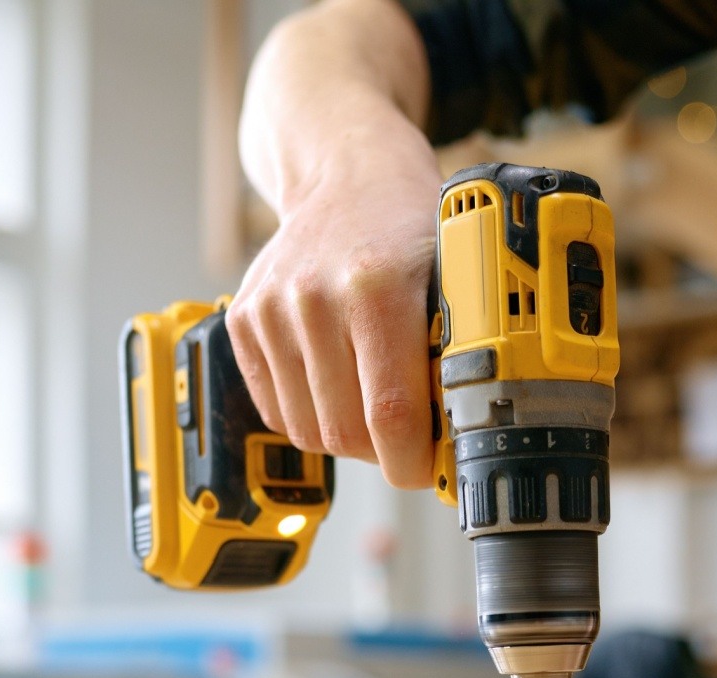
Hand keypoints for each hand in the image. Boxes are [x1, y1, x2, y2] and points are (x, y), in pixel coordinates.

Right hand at [227, 106, 439, 488]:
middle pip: (346, 433)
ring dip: (348, 437)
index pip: (390, 415)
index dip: (413, 461)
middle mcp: (313, 298)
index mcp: (377, 287)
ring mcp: (271, 311)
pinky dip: (311, 416)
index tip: (431, 469)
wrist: (344, 169)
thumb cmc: (410, 223)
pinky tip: (339, 385)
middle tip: (412, 436)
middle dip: (385, 452)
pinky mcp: (244, 321)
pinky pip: (277, 411)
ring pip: (310, 431)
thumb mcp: (457, 273)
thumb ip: (462, 349)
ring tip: (375, 402)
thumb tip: (472, 434)